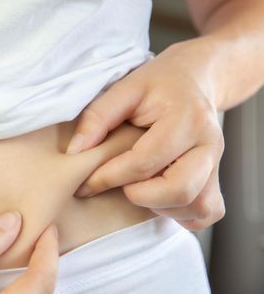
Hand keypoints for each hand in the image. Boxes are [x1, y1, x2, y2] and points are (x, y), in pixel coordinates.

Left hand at [66, 40, 225, 229]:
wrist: (192, 81)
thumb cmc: (156, 85)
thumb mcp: (124, 89)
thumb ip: (98, 117)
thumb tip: (75, 151)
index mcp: (186, 118)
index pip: (145, 161)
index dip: (110, 176)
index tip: (86, 183)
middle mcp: (208, 144)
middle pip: (180, 190)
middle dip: (140, 196)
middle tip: (120, 185)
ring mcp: (217, 164)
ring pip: (196, 206)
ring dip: (160, 207)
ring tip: (139, 188)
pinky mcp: (217, 179)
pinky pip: (206, 211)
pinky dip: (181, 213)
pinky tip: (159, 198)